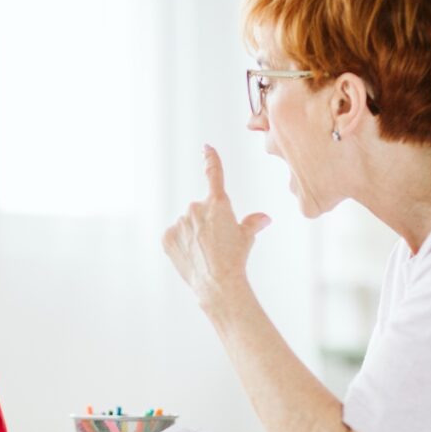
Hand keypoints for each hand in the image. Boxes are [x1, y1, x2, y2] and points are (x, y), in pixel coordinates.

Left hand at [162, 145, 270, 303]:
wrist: (217, 284)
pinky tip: (190, 256)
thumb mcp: (246, 238)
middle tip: (216, 244)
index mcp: (218, 203)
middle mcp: (196, 208)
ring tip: (204, 254)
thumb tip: (264, 218)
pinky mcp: (167, 236)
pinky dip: (180, 243)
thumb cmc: (236, 259)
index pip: (214, 174)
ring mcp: (180, 222)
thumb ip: (252, 223)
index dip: (211, 159)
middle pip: (200, 210)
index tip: (206, 147)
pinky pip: (174, 236)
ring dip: (193, 234)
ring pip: (186, 224)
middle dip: (206, 222)